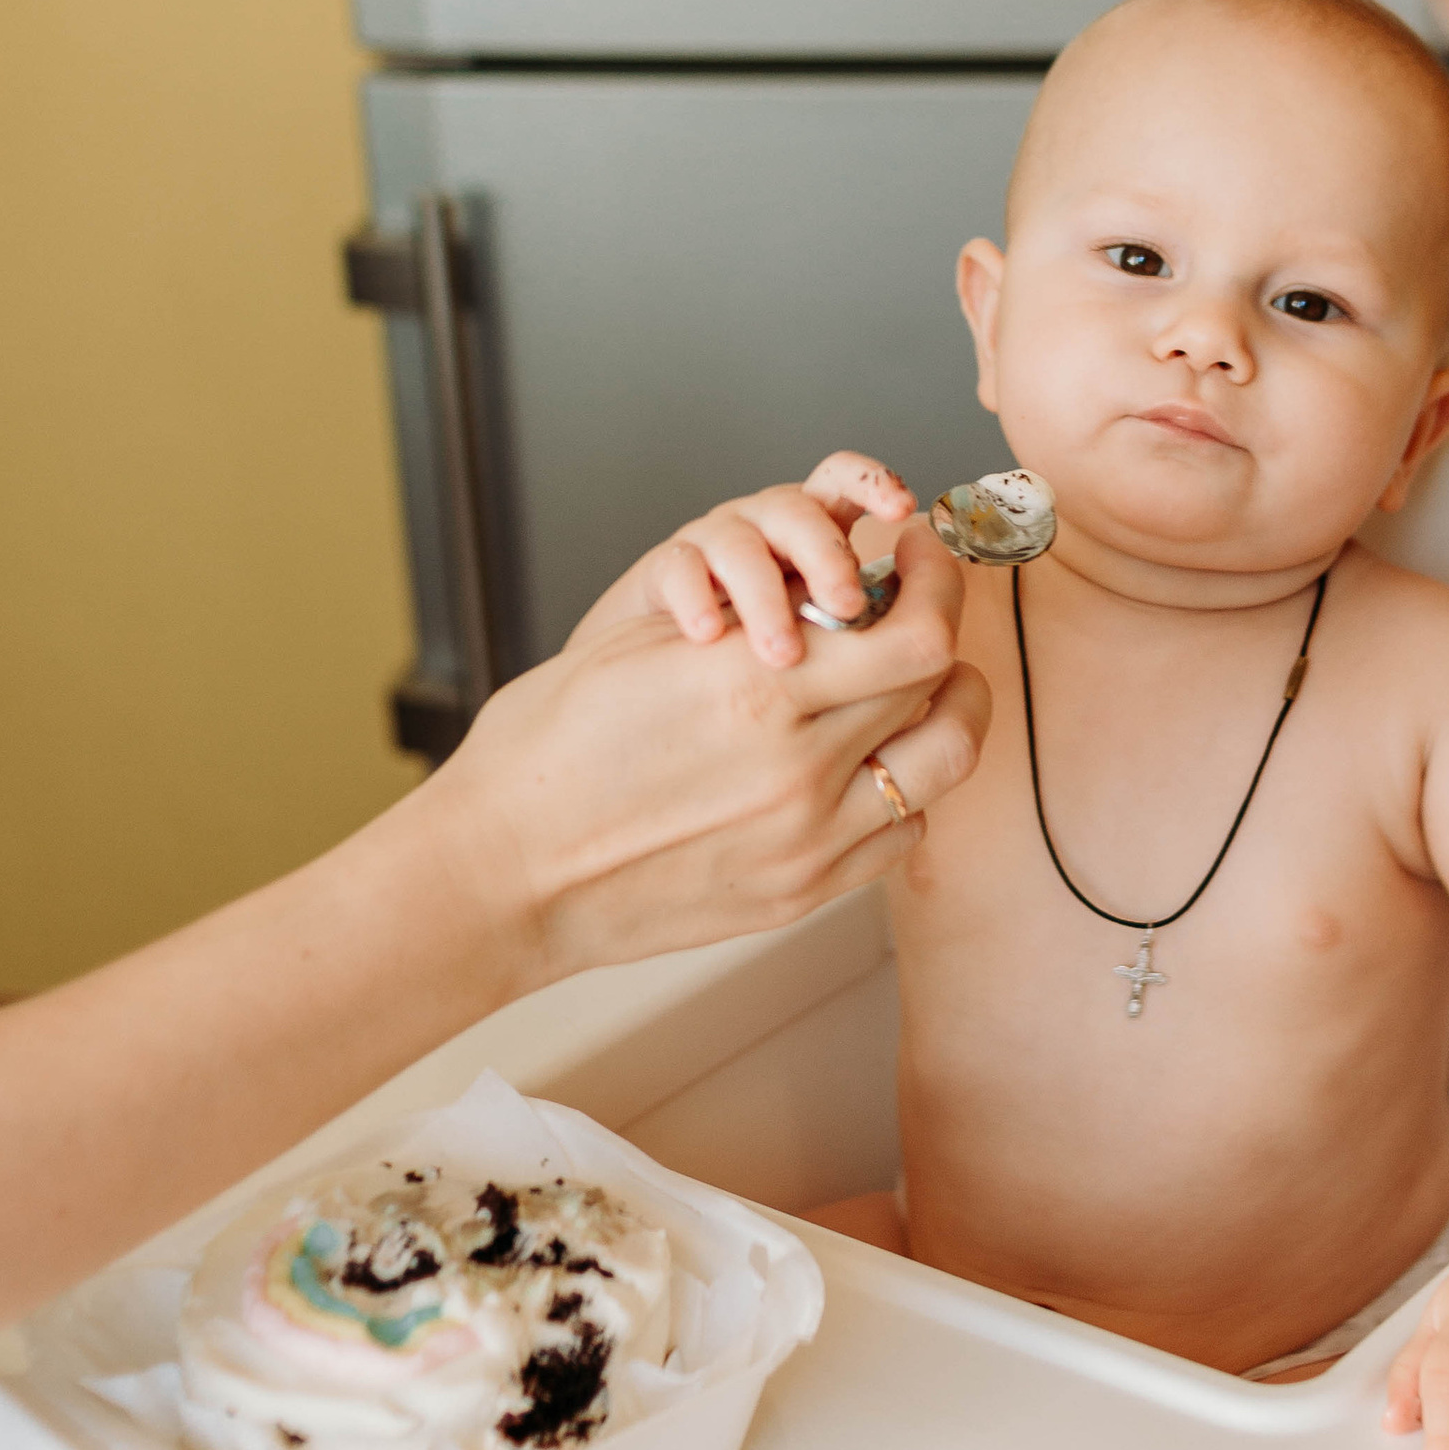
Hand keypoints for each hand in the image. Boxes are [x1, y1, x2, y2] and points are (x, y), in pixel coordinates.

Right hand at [428, 512, 988, 981]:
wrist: (502, 872)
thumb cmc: (547, 751)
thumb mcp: (643, 644)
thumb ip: (754, 613)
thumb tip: (835, 582)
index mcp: (755, 688)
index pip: (917, 631)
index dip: (937, 582)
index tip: (917, 556)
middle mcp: (797, 769)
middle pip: (939, 686)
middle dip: (942, 629)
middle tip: (923, 605)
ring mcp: (806, 841)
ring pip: (943, 763)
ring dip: (946, 709)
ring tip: (918, 683)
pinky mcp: (799, 894)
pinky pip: (901, 833)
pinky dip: (904, 786)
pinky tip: (868, 760)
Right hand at [631, 452, 917, 664]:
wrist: (670, 688)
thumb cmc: (763, 666)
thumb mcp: (832, 645)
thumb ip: (881, 632)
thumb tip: (943, 643)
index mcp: (817, 538)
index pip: (850, 483)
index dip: (878, 488)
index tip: (905, 517)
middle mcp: (767, 531)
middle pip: (801, 511)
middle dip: (829, 556)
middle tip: (847, 608)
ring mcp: (714, 548)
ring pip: (743, 540)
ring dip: (767, 596)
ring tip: (783, 653)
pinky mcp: (666, 573)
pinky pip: (680, 568)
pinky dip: (695, 599)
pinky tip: (709, 636)